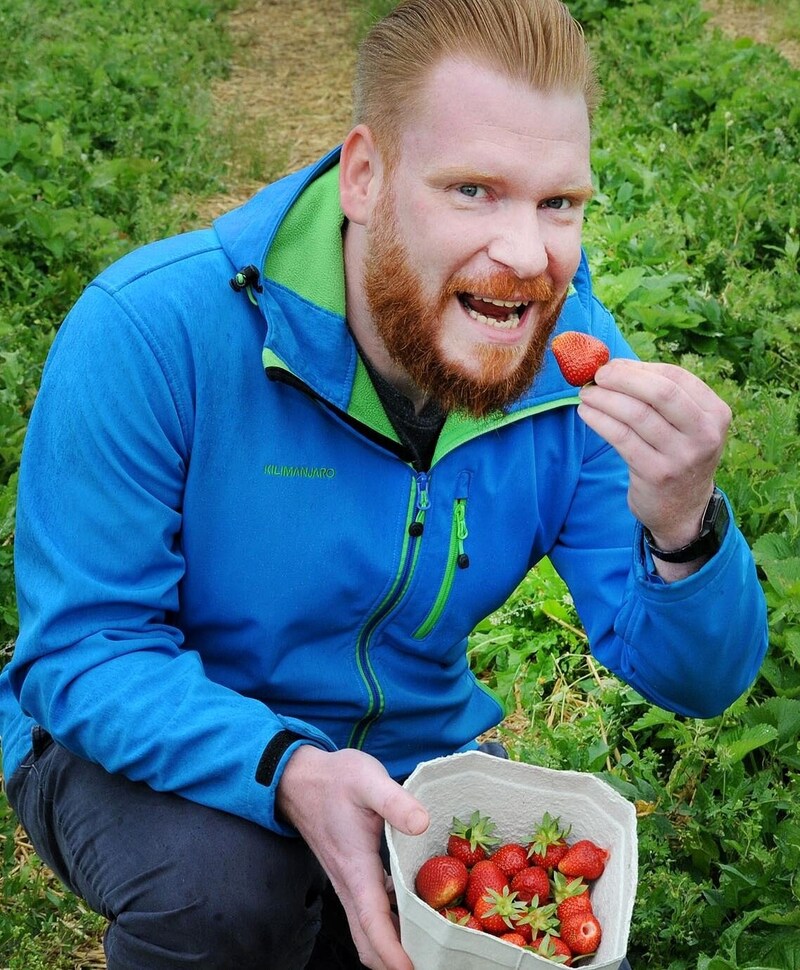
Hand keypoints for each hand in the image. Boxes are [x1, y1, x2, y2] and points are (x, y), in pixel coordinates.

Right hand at [276, 746, 428, 969]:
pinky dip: (388, 924)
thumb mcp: (368, 780)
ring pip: (366, 930)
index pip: (372, 923)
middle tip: (432, 960)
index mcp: (356, 868)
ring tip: (429, 944)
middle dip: (393, 961)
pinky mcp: (350, 874)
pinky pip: (368, 912)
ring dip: (392, 944)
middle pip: (367, 940)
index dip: (393, 952)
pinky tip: (412, 912)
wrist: (300, 778)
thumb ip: (395, 801)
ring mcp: (348, 882)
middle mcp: (349, 883)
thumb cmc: (335, 779)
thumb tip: (422, 823)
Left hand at [577, 359, 730, 572]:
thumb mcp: (685, 426)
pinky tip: (586, 413)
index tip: (612, 366)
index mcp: (716, 413)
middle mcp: (705, 434)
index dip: (639, 369)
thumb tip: (614, 366)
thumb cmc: (676, 455)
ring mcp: (682, 456)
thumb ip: (660, 396)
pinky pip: (621, 438)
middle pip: (660, 392)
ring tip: (586, 394)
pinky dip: (599, 420)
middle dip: (622, 379)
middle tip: (596, 375)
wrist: (683, 510)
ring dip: (605, 399)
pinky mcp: (657, 474)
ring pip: (636, 414)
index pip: (675, 378)